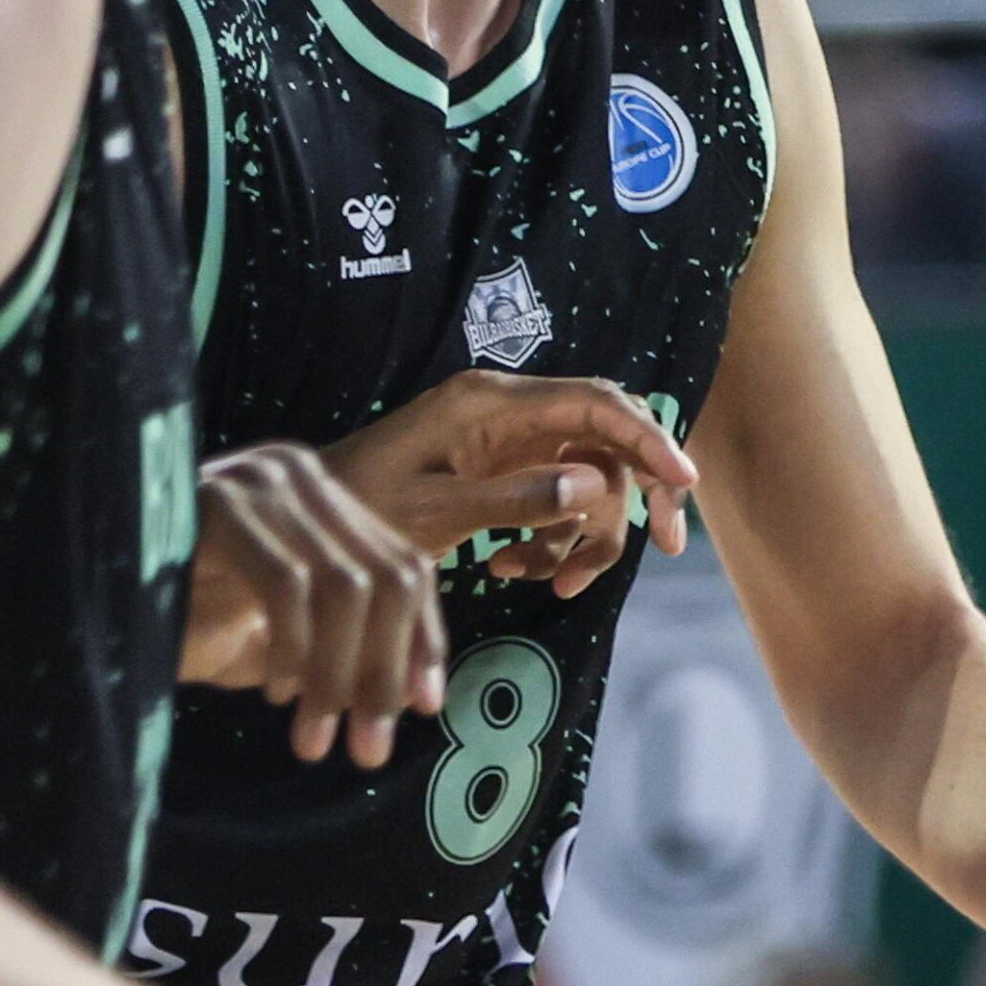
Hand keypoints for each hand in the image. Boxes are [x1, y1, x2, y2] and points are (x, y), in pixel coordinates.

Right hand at [180, 442, 444, 764]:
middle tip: (370, 748)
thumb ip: (347, 641)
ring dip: (339, 675)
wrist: (81, 601)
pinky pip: (287, 585)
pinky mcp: (214, 502)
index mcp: (322, 497)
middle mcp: (296, 474)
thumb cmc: (182, 618)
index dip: (422, 639)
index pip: (404, 565)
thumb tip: (420, 693)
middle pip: (387, 578)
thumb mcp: (282, 631)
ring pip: (346, 587)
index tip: (426, 708)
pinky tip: (275, 691)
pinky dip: (291, 646)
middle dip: (384, 672)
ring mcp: (256, 482)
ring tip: (317, 737)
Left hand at [323, 370, 698, 597]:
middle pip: (610, 437)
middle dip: (639, 492)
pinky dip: (555, 539)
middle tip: (665, 544)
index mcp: (491, 403)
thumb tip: (594, 484)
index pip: (596, 403)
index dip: (648, 437)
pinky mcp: (503, 470)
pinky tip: (516, 569)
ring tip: (553, 582)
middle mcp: (509, 411)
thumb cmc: (353, 511)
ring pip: (591, 476)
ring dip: (588, 533)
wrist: (302, 529)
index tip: (682, 482)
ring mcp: (508, 440)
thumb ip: (516, 496)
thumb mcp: (433, 512)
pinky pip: (559, 498)